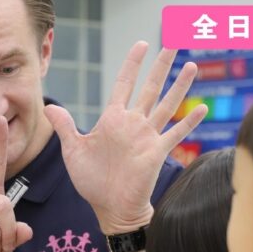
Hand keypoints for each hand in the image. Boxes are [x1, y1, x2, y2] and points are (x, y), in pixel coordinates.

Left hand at [44, 42, 206, 233]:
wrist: (110, 208)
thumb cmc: (92, 182)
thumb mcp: (74, 150)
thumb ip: (66, 127)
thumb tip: (50, 106)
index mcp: (113, 119)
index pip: (124, 84)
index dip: (132, 64)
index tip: (142, 44)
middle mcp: (133, 123)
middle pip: (151, 88)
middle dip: (161, 66)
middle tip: (173, 43)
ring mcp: (147, 136)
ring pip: (167, 104)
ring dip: (180, 86)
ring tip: (192, 65)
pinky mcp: (157, 152)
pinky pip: (176, 133)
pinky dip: (189, 122)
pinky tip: (202, 108)